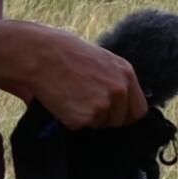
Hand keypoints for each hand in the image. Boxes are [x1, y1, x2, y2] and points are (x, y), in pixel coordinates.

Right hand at [0, 20, 146, 128]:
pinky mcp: (84, 116)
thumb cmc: (64, 52)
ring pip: (99, 124)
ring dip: (86, 117)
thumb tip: (122, 99)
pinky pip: (79, 126)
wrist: (39, 54)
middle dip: (106, 119)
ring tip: (69, 97)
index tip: (114, 116)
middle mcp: (119, 90)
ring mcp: (103, 105)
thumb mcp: (101, 59)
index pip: (138, 110)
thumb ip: (115, 79)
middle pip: (121, 121)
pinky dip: (68, 119)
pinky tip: (60, 101)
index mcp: (126, 74)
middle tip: (85, 106)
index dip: (125, 115)